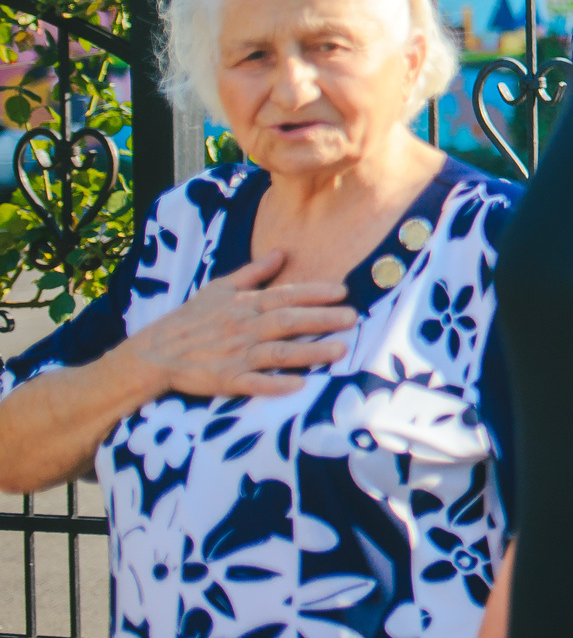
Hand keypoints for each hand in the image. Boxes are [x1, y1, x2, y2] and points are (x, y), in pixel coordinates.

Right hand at [127, 250, 355, 397]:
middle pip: (287, 321)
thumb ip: (254, 272)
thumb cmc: (191, 319)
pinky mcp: (226, 380)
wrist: (154, 352)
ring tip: (340, 350)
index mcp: (244, 304)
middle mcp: (244, 328)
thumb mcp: (219, 288)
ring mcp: (235, 355)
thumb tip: (281, 251)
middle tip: (353, 319)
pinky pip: (253, 383)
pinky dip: (274, 384)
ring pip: (277, 352)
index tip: (343, 291)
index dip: (315, 293)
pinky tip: (298, 385)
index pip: (285, 295)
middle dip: (321, 319)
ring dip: (309, 352)